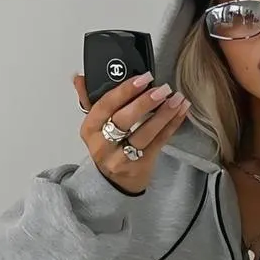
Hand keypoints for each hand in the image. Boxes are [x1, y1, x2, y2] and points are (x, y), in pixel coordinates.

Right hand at [73, 71, 190, 193]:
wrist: (113, 182)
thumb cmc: (107, 146)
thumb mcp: (95, 125)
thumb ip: (89, 99)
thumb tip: (78, 78)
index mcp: (90, 129)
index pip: (104, 106)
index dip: (124, 91)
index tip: (142, 78)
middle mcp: (103, 145)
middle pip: (123, 121)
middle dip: (144, 103)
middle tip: (161, 89)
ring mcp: (122, 158)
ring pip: (144, 133)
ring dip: (163, 114)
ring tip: (177, 98)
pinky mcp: (141, 165)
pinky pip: (159, 142)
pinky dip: (172, 125)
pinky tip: (181, 111)